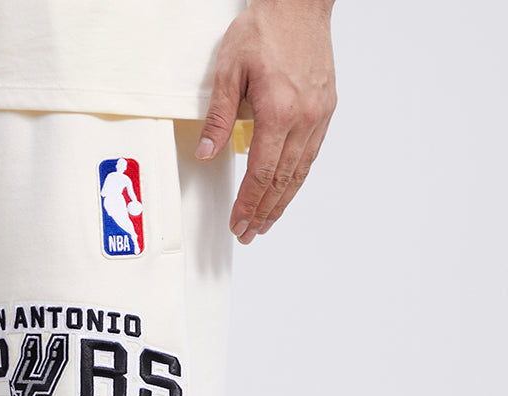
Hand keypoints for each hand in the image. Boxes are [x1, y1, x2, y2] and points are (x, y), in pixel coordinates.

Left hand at [197, 0, 336, 243]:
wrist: (301, 2)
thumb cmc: (265, 27)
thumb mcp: (229, 69)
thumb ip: (219, 115)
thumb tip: (207, 152)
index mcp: (278, 111)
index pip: (260, 173)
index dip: (248, 204)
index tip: (238, 223)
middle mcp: (304, 118)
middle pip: (281, 180)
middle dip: (263, 212)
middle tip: (249, 233)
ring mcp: (319, 115)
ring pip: (300, 172)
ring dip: (282, 202)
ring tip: (266, 222)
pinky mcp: (327, 108)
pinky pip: (311, 154)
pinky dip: (297, 178)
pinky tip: (286, 190)